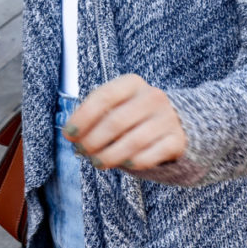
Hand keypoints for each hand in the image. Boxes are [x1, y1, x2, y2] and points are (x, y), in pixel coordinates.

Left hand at [64, 73, 187, 172]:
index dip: (83, 117)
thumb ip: (93, 115)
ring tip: (97, 162)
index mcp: (132, 83)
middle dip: (93, 140)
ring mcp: (168, 118)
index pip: (103, 97)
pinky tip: (123, 164)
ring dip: (109, 155)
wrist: (175, 123)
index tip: (69, 134)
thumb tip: (71, 134)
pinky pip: (150, 155)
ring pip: (133, 141)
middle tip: (82, 151)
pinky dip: (133, 162)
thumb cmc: (133, 115)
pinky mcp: (177, 140)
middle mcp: (152, 97)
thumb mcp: (115, 106)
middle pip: (116, 121)